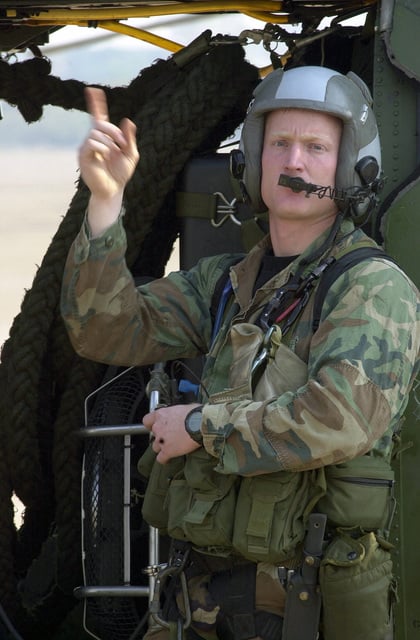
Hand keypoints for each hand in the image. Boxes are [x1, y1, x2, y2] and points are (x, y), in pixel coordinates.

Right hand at [79, 87, 139, 234]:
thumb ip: (130, 139)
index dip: (96, 103)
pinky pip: (91, 143)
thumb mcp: (131, 155)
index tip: (93, 90)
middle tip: (123, 144)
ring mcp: (87, 147)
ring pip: (96, 134)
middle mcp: (94, 139)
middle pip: (100, 124)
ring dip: (110, 143)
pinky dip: (102, 148)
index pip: (99, 117)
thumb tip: (127, 120)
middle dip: (114, 132)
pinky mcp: (83, 155)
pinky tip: (105, 156)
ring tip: (114, 154)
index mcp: (105, 137)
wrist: (113, 190)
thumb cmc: (121, 173)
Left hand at [143, 404, 201, 463]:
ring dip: (162, 448)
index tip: (156, 426)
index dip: (151, 425)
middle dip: (160, 436)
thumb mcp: (184, 408)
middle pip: (153, 435)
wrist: (200, 424)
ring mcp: (161, 440)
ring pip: (155, 447)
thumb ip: (177, 413)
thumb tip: (181, 415)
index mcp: (161, 414)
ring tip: (171, 448)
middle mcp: (158, 427)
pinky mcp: (167, 451)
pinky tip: (168, 460)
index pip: (147, 420)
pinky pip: (161, 459)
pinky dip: (164, 460)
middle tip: (169, 437)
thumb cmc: (195, 414)